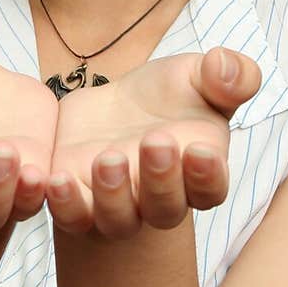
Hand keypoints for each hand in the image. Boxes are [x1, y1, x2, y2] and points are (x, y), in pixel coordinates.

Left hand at [45, 48, 261, 238]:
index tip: (200, 150)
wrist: (117, 104)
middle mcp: (160, 199)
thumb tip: (225, 65)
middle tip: (154, 140)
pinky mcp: (77, 198)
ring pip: (118, 221)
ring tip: (108, 157)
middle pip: (165, 210)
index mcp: (199, 172)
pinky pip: (73, 217)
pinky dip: (65, 205)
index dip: (207, 177)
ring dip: (114, 196)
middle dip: (161, 180)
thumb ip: (230, 75)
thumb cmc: (170, 95)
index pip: (211, 190)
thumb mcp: (200, 73)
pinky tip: (57, 180)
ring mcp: (118, 204)